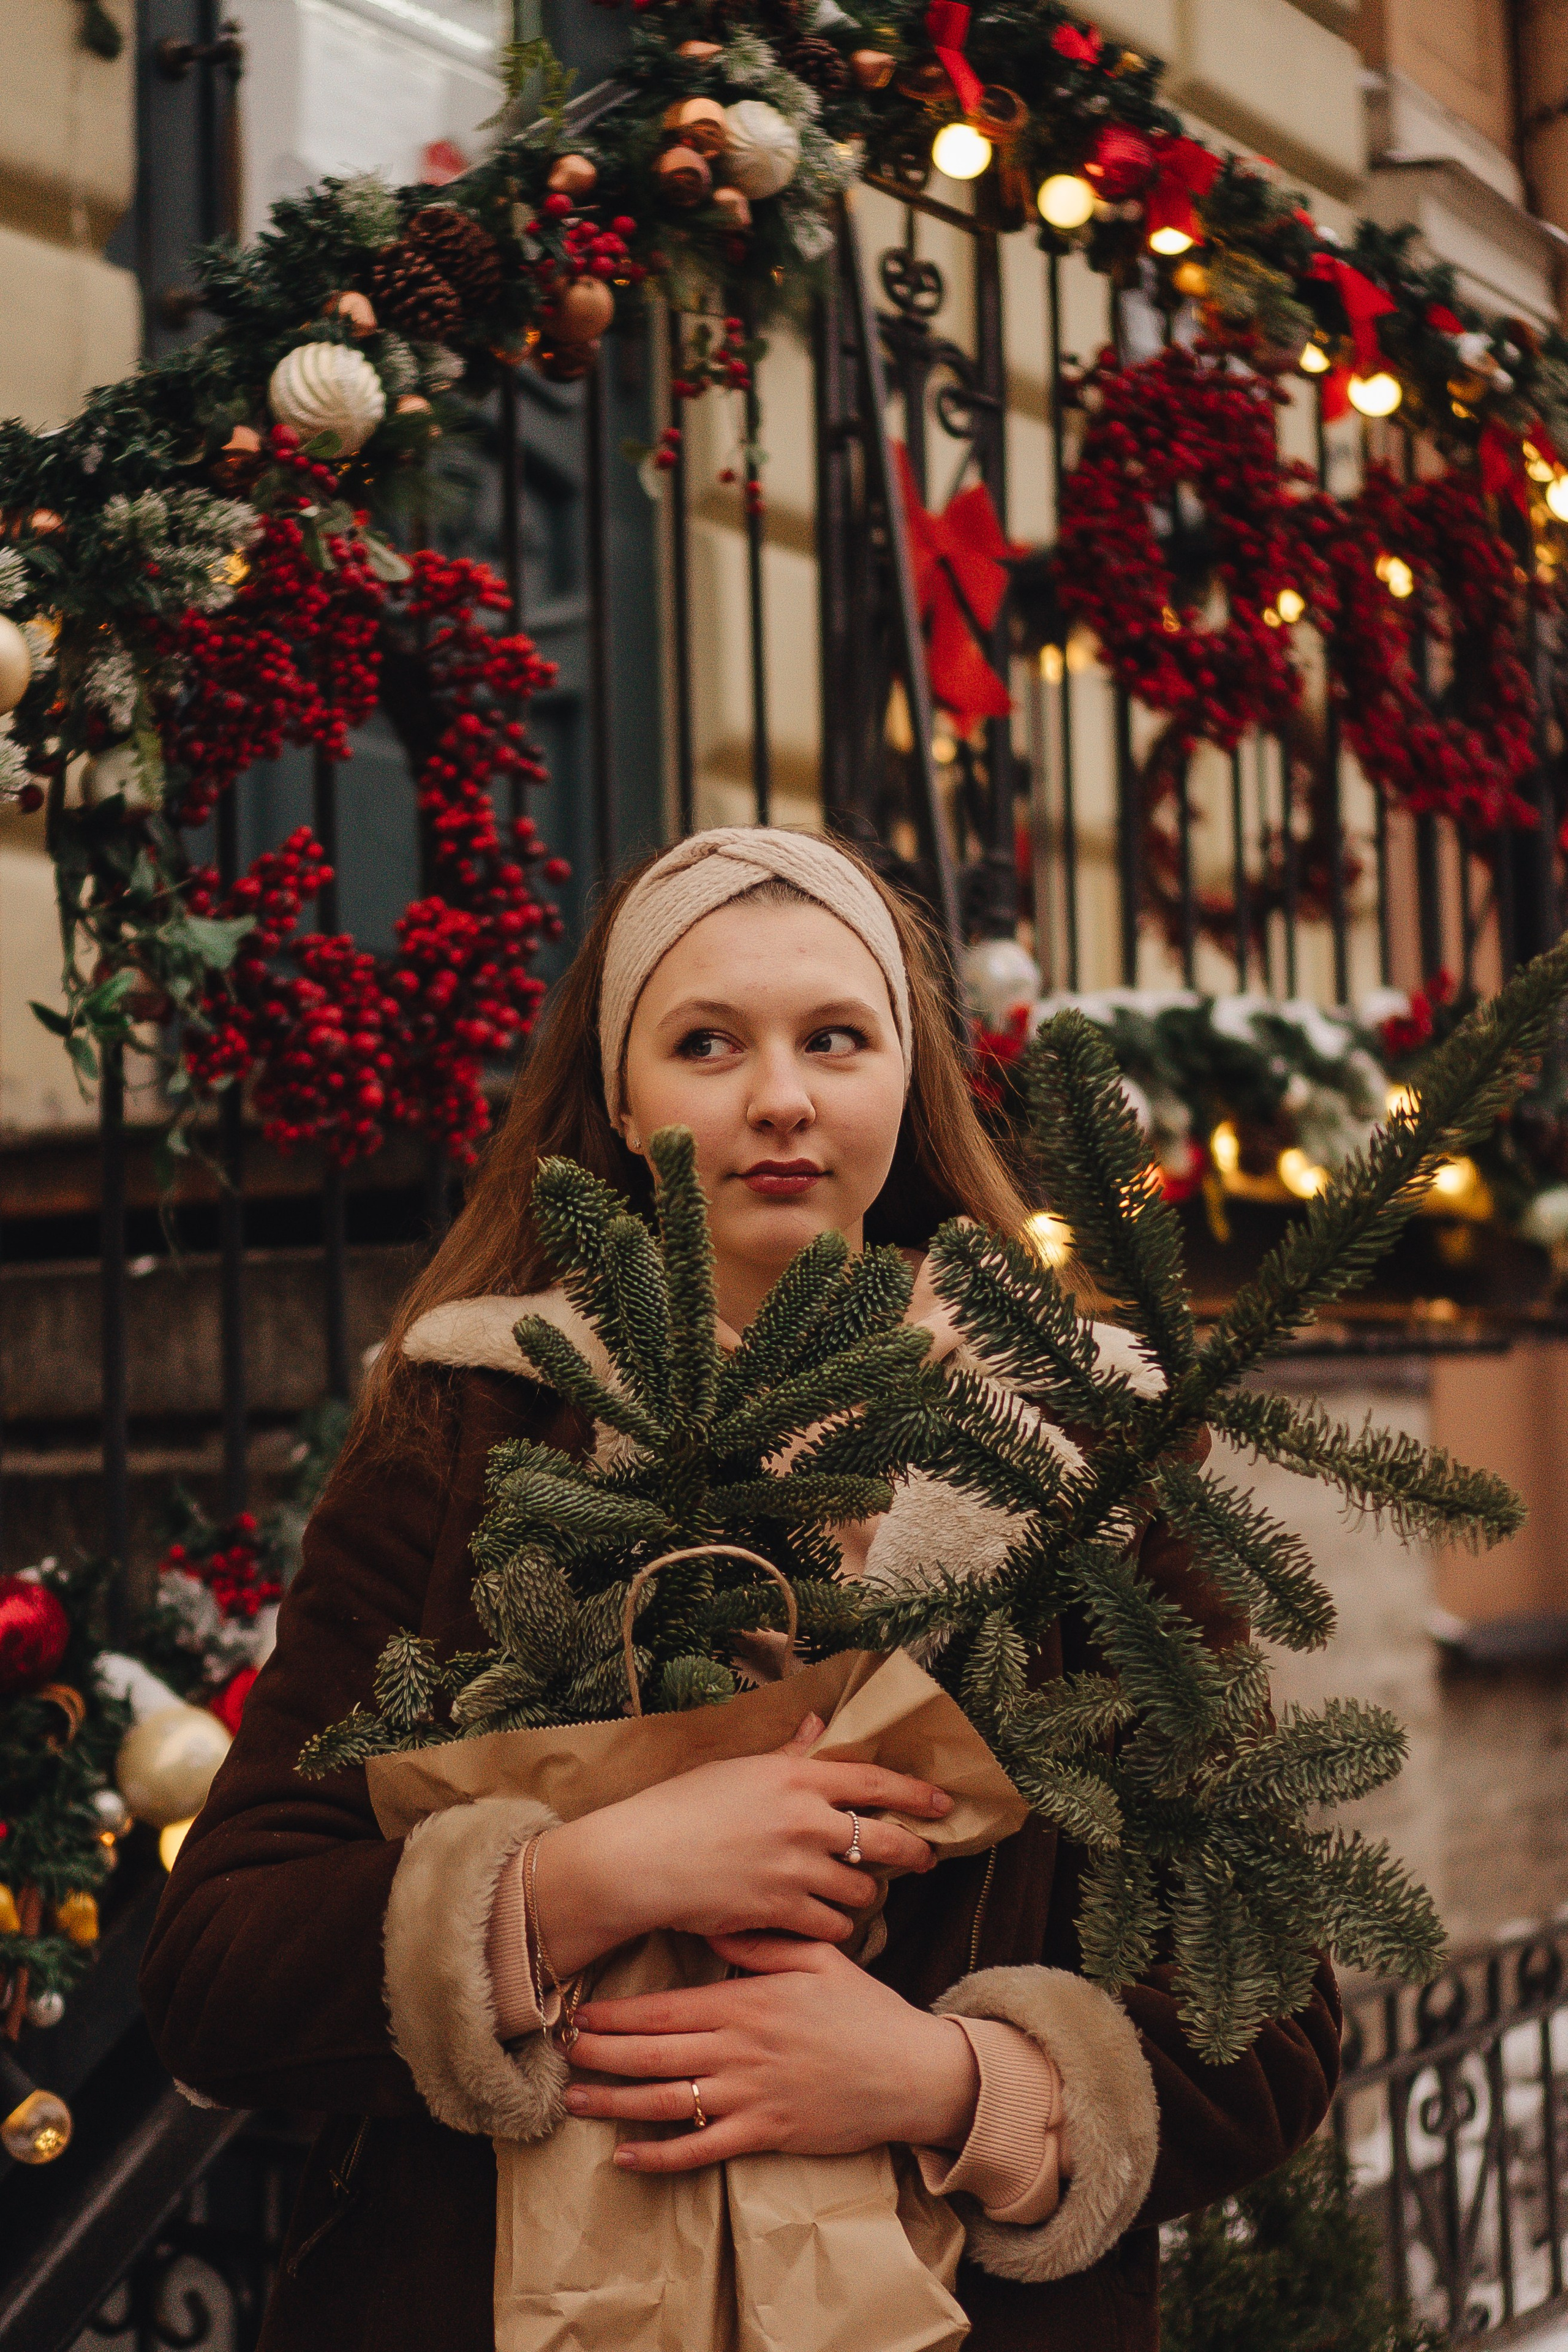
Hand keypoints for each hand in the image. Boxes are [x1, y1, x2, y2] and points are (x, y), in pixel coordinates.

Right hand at [532, 1715, 950, 1975]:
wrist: (641, 1860)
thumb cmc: (682, 1806)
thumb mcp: (739, 1768)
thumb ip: (788, 1754)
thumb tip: (819, 1725)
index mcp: (797, 1778)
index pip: (875, 1782)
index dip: (916, 1793)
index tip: (942, 1802)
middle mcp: (806, 1822)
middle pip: (884, 1842)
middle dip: (912, 1852)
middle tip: (922, 1858)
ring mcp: (796, 1870)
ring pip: (861, 1891)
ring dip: (864, 1892)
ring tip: (856, 1889)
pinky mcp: (781, 1912)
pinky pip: (833, 1926)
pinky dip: (835, 1925)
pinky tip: (826, 1919)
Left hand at [566, 1933, 979, 2171]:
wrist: (911, 2072)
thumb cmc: (865, 2012)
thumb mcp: (818, 1959)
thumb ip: (764, 1943)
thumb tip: (716, 1928)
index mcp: (747, 2003)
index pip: (665, 2010)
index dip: (616, 2015)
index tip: (579, 2014)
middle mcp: (739, 2050)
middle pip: (652, 2055)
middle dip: (599, 2054)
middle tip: (559, 2052)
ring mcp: (750, 2097)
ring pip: (665, 2103)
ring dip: (614, 2103)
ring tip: (574, 2100)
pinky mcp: (765, 2135)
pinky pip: (700, 2150)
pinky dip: (659, 2156)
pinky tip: (626, 2157)